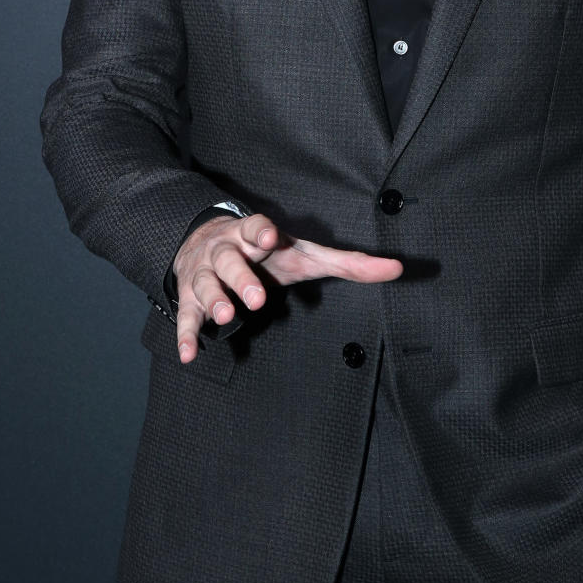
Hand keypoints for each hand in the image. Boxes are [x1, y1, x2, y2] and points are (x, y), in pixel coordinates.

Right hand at [172, 211, 402, 362]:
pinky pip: (186, 316)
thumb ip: (349, 263)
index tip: (269, 239)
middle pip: (230, 260)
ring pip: (206, 286)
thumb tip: (397, 269)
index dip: (261, 231)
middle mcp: (226, 251)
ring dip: (215, 302)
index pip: (256, 227)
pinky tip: (190, 355)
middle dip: (241, 278)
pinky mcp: (190, 297)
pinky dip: (186, 335)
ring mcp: (205, 274)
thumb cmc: (268, 252)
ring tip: (227, 319)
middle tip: (256, 298)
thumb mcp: (305, 254)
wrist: (206, 241)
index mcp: (254, 235)